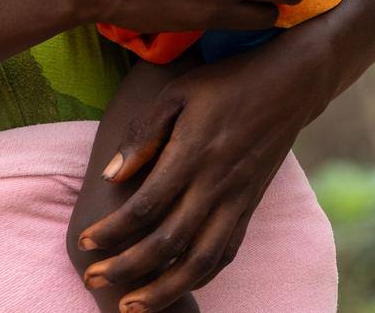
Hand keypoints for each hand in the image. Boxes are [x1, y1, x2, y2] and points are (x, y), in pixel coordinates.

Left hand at [76, 42, 330, 309]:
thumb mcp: (177, 93)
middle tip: (93, 281)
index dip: (113, 231)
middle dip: (128, 268)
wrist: (290, 86)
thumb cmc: (224, 84)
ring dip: (165, 289)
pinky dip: (200, 277)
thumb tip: (112, 175)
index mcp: (194, 154)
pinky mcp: (251, 208)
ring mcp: (239, 201)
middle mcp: (218, 185)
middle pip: (169, 243)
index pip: (146, 206)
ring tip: (132, 306)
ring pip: (201, 261)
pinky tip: (175, 286)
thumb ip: (144, 133)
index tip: (85, 243)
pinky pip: (225, 253)